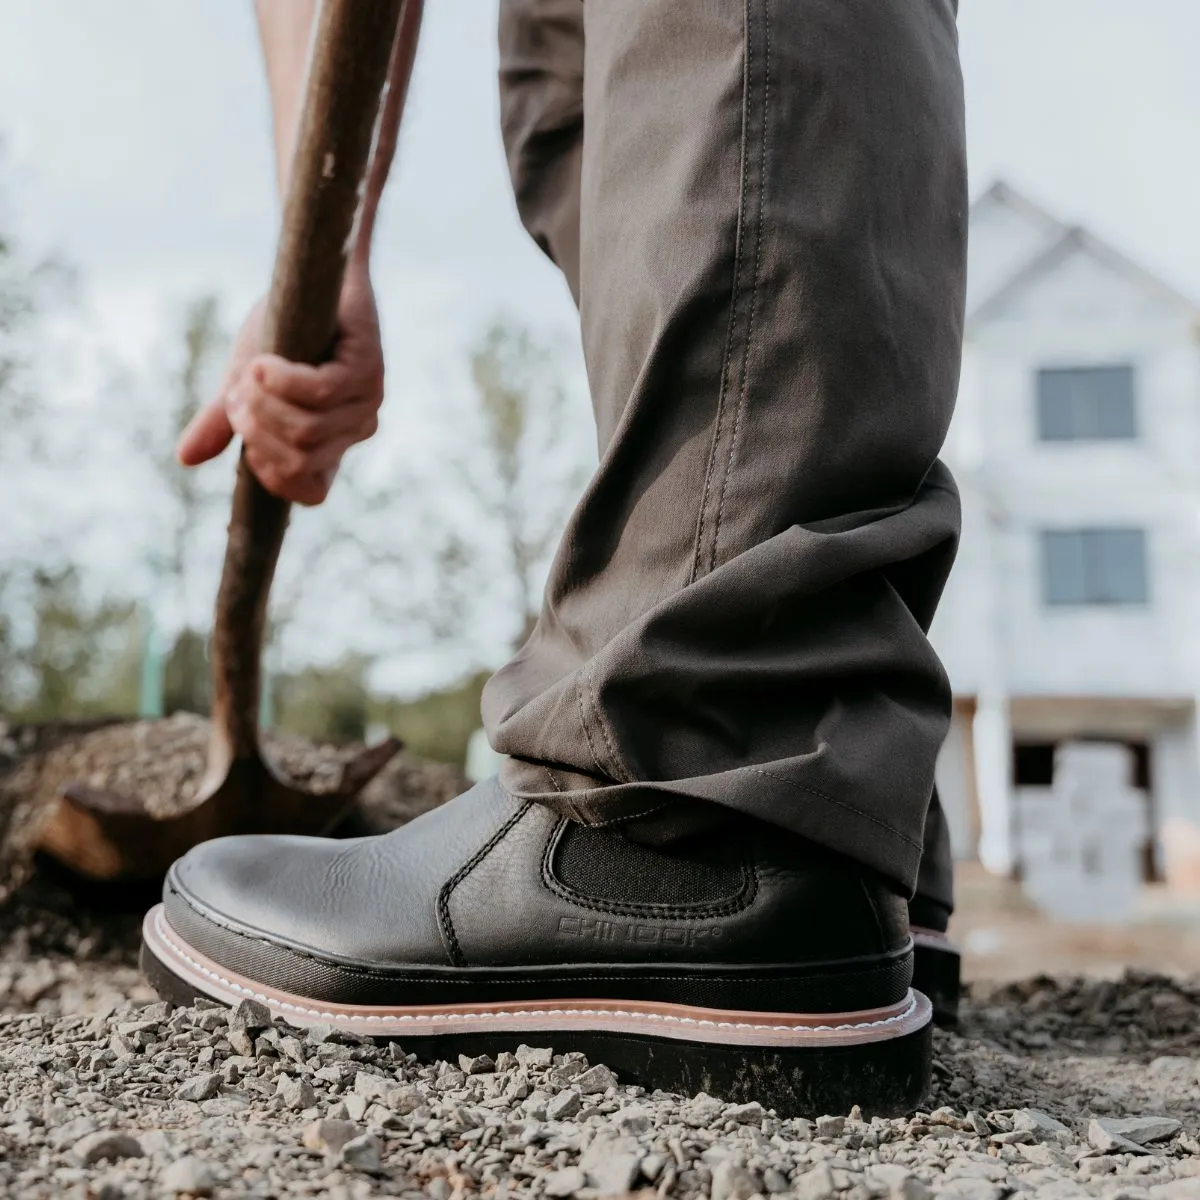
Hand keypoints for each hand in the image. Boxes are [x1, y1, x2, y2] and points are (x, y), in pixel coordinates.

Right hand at [177, 266, 383, 504]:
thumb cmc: (280, 331)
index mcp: (330, 447)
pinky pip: (320, 394)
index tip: (244, 430)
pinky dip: (282, 381)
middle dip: (255, 429)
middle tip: (238, 392)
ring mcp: (365, 403)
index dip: (269, 471)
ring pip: (307, 431)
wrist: (307, 274)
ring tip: (251, 372)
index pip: (309, 494)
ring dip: (264, 403)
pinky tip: (264, 363)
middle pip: (298, 459)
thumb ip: (224, 422)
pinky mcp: (367, 371)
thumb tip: (185, 458)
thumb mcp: (244, 384)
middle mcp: (354, 432)